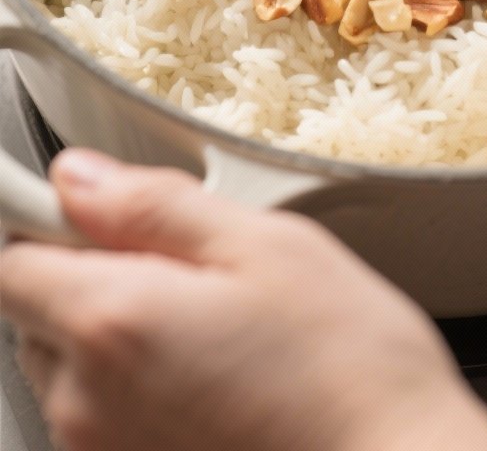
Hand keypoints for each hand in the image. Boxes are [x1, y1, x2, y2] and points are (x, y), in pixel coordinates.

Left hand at [1, 150, 486, 450]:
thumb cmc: (346, 365)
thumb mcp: (263, 244)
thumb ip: (153, 205)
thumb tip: (77, 178)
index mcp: (113, 323)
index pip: (13, 258)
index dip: (50, 222)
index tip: (97, 209)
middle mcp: (88, 402)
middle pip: (40, 313)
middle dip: (95, 277)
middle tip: (189, 269)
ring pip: (74, 366)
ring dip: (120, 334)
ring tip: (215, 328)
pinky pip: (106, 416)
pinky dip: (142, 387)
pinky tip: (217, 376)